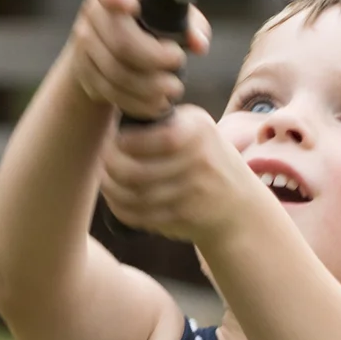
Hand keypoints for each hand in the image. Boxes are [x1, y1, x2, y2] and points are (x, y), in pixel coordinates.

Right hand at [69, 0, 210, 121]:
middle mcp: (92, 12)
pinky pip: (111, 92)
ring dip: (149, 86)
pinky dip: (137, 102)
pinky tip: (157, 104)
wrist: (110, 44)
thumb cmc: (148, 19)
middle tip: (179, 64)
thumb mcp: (168, 11)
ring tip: (174, 90)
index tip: (131, 6)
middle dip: (153, 57)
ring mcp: (84, 44)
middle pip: (121, 40)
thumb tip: (199, 44)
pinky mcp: (84, 73)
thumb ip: (188, 22)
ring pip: (117, 72)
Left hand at [101, 100, 261, 246]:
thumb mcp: (196, 130)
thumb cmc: (206, 160)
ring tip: (106, 183)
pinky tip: (116, 202)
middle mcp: (199, 160)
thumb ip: (165, 123)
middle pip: (136, 170)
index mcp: (197, 131)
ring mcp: (193, 191)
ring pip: (136, 196)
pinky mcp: (186, 216)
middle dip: (110, 169)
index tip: (110, 142)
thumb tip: (117, 124)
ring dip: (112, 192)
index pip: (148, 138)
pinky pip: (143, 216)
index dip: (121, 143)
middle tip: (102, 165)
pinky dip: (123, 210)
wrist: (238, 204)